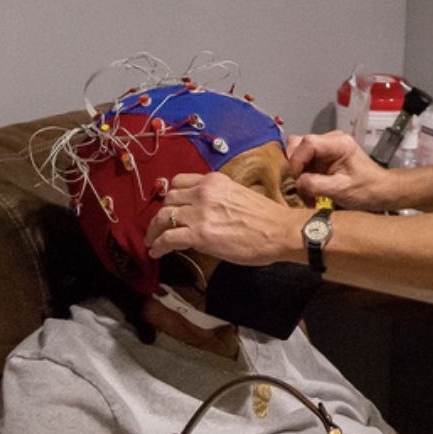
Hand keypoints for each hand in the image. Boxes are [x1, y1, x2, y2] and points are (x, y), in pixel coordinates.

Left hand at [145, 171, 298, 265]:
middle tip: (159, 227)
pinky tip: (156, 252)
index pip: (179, 182)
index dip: (171, 197)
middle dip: (162, 214)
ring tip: (152, 241)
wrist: (280, 231)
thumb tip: (202, 212)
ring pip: (163, 217)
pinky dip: (158, 245)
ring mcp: (200, 213)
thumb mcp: (237, 195)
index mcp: (213, 181)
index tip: (170, 207)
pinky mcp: (199, 234)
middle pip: (168, 199)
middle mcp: (203, 193)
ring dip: (154, 230)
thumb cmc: (266, 218)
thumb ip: (216, 199)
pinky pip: (168, 238)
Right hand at [285, 130, 394, 210]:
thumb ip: (316, 184)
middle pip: (299, 144)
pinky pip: (304, 162)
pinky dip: (302, 176)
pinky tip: (308, 190)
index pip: (308, 143)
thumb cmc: (367, 189)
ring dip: (297, 173)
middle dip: (294, 166)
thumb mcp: (341, 190)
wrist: (379, 191)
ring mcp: (326, 148)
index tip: (295, 178)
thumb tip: (297, 182)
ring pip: (298, 153)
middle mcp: (331, 141)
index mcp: (339, 144)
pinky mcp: (323, 157)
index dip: (297, 160)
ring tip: (304, 191)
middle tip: (297, 185)